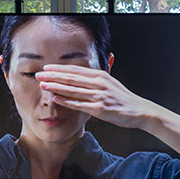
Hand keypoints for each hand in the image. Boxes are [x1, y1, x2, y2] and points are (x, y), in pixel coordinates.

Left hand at [34, 64, 158, 131]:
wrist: (140, 111)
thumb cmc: (123, 100)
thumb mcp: (111, 84)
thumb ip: (98, 79)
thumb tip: (86, 75)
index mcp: (100, 76)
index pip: (75, 70)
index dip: (59, 69)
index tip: (46, 68)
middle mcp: (99, 83)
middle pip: (71, 78)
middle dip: (53, 76)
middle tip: (39, 74)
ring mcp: (99, 96)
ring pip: (73, 90)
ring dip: (56, 86)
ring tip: (43, 84)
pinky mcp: (100, 108)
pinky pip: (79, 104)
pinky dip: (66, 101)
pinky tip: (56, 98)